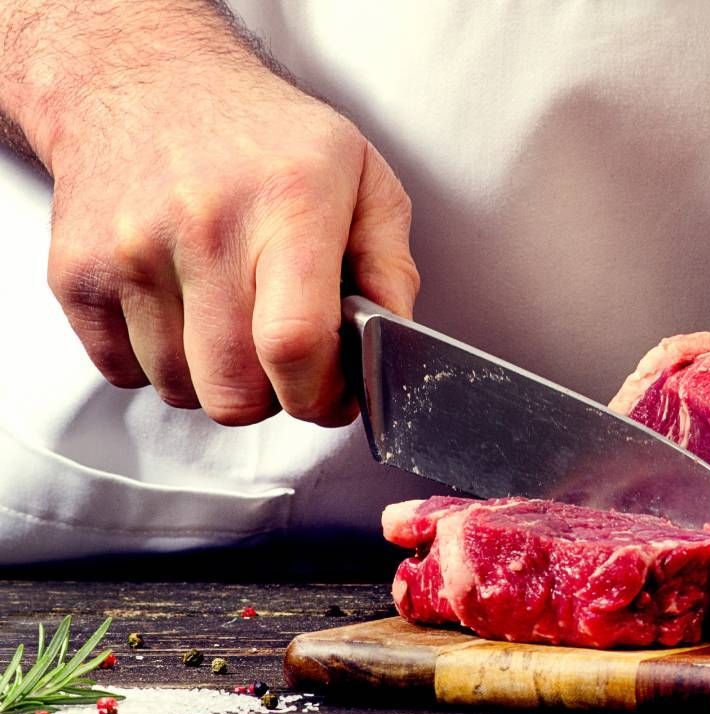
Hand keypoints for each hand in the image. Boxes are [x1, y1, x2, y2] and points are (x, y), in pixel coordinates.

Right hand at [43, 62, 417, 425]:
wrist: (145, 80)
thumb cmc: (264, 134)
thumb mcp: (362, 178)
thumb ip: (391, 267)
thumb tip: (395, 343)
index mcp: (288, 204)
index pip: (294, 342)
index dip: (319, 394)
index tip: (333, 395)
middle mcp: (204, 226)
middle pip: (233, 389)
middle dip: (273, 399)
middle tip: (286, 364)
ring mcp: (130, 252)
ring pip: (181, 390)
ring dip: (216, 380)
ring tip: (234, 324)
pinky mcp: (76, 273)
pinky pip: (124, 373)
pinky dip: (161, 365)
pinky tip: (185, 314)